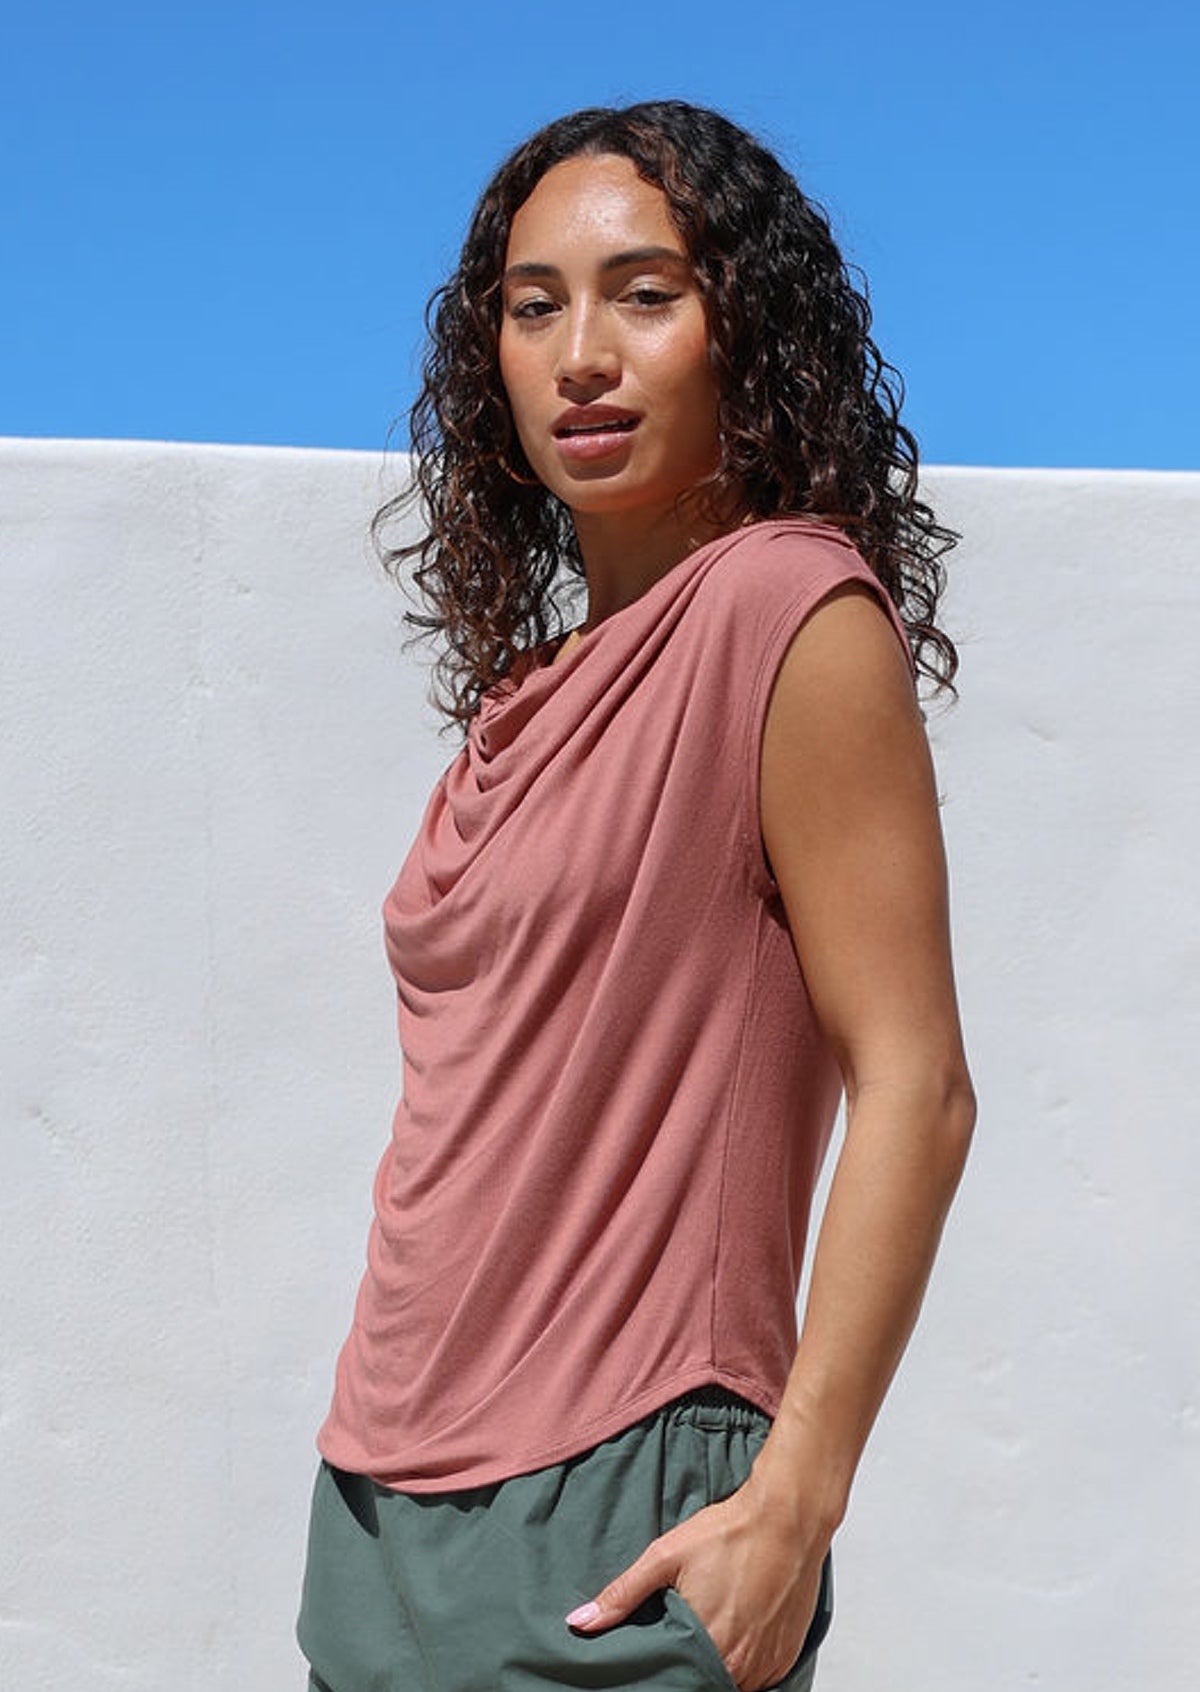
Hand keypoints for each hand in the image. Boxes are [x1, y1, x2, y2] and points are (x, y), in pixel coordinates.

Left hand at [565, 1469, 827, 1691]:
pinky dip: (744, 1662)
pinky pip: (759, 1676)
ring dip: (717, 1667)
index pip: (676, 1683)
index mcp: (708, 1647)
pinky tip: (735, 1631)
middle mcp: (742, 1665)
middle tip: (682, 1638)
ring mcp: (768, 1664)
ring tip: (710, 1631)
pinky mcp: (786, 1656)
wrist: (786, 1516)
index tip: (659, 1656)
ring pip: (733, 1684)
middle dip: (689, 1668)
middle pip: (704, 1683)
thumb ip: (624, 1594)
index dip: (664, 1672)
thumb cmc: (730, 1533)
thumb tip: (580, 1621)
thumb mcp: (667, 1556)